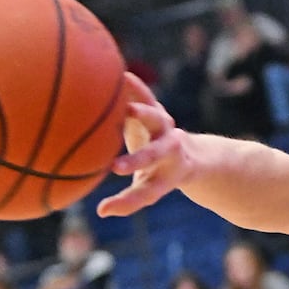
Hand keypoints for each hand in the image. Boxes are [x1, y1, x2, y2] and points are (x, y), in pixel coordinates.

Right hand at [99, 74, 194, 217]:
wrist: (187, 153)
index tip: (107, 201)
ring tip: (124, 110)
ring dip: (141, 116)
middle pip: (154, 156)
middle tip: (115, 166)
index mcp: (165, 176)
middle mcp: (168, 151)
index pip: (146, 191)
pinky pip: (146, 97)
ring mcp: (164, 128)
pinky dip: (136, 88)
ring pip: (154, 121)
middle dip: (138, 160)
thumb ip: (128, 201)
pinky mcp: (156, 109)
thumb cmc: (159, 175)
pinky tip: (121, 75)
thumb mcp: (147, 189)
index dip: (128, 199)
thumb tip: (100, 213)